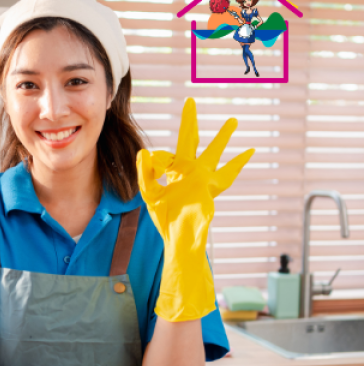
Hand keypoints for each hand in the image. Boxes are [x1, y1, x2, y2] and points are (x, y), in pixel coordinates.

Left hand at [136, 98, 253, 321]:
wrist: (178, 235)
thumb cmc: (165, 218)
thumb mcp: (149, 192)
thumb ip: (145, 172)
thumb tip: (144, 151)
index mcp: (173, 173)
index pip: (165, 156)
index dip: (156, 160)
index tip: (150, 162)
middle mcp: (189, 172)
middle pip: (189, 140)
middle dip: (189, 121)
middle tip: (190, 100)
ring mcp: (202, 178)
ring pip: (213, 152)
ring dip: (222, 136)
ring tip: (233, 120)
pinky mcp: (210, 186)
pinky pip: (226, 173)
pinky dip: (238, 163)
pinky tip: (249, 152)